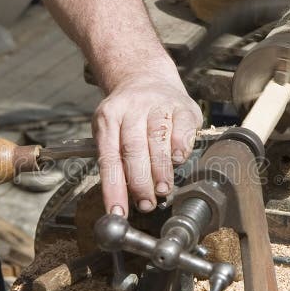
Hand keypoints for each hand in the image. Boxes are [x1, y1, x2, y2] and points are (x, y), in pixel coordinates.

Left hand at [92, 70, 202, 215]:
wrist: (146, 77)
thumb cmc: (128, 116)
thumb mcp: (112, 131)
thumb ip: (117, 161)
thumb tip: (125, 201)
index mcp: (108, 118)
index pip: (109, 159)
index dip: (113, 189)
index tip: (118, 213)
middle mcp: (131, 108)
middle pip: (133, 149)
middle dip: (140, 182)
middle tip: (146, 204)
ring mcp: (157, 104)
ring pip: (157, 139)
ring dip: (161, 169)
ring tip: (163, 190)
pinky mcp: (181, 105)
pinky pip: (181, 129)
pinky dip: (180, 147)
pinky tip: (178, 161)